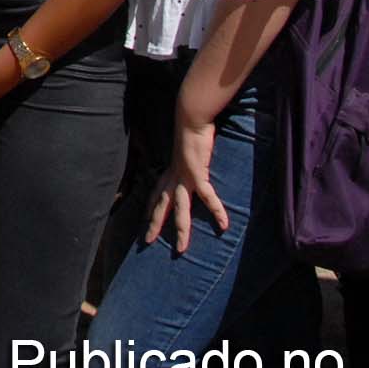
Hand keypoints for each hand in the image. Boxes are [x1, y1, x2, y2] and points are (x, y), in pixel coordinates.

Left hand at [145, 115, 227, 253]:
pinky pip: (208, 197)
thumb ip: (188, 158)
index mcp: (170, 171)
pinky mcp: (197, 175)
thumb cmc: (191, 131)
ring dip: (181, 230)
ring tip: (182, 248)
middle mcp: (173, 177)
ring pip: (180, 209)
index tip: (144, 220)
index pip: (156, 193)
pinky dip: (217, 211)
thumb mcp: (187, 149)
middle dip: (154, 224)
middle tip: (147, 242)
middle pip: (161, 205)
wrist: (191, 119)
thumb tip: (191, 160)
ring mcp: (184, 177)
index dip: (150, 207)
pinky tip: (224, 224)